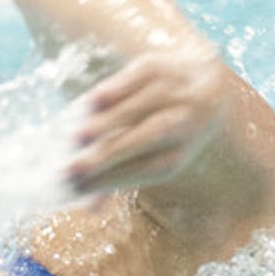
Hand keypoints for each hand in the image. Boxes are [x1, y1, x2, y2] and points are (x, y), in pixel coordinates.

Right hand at [67, 46, 229, 195]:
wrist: (202, 79)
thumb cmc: (164, 128)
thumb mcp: (151, 154)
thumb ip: (119, 176)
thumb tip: (87, 211)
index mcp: (181, 152)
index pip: (149, 168)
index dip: (113, 178)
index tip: (76, 186)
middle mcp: (187, 121)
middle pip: (150, 136)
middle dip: (109, 155)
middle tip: (71, 169)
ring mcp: (178, 90)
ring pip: (145, 105)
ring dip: (110, 122)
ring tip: (77, 137)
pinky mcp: (164, 65)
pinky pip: (141, 76)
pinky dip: (118, 89)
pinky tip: (93, 103)